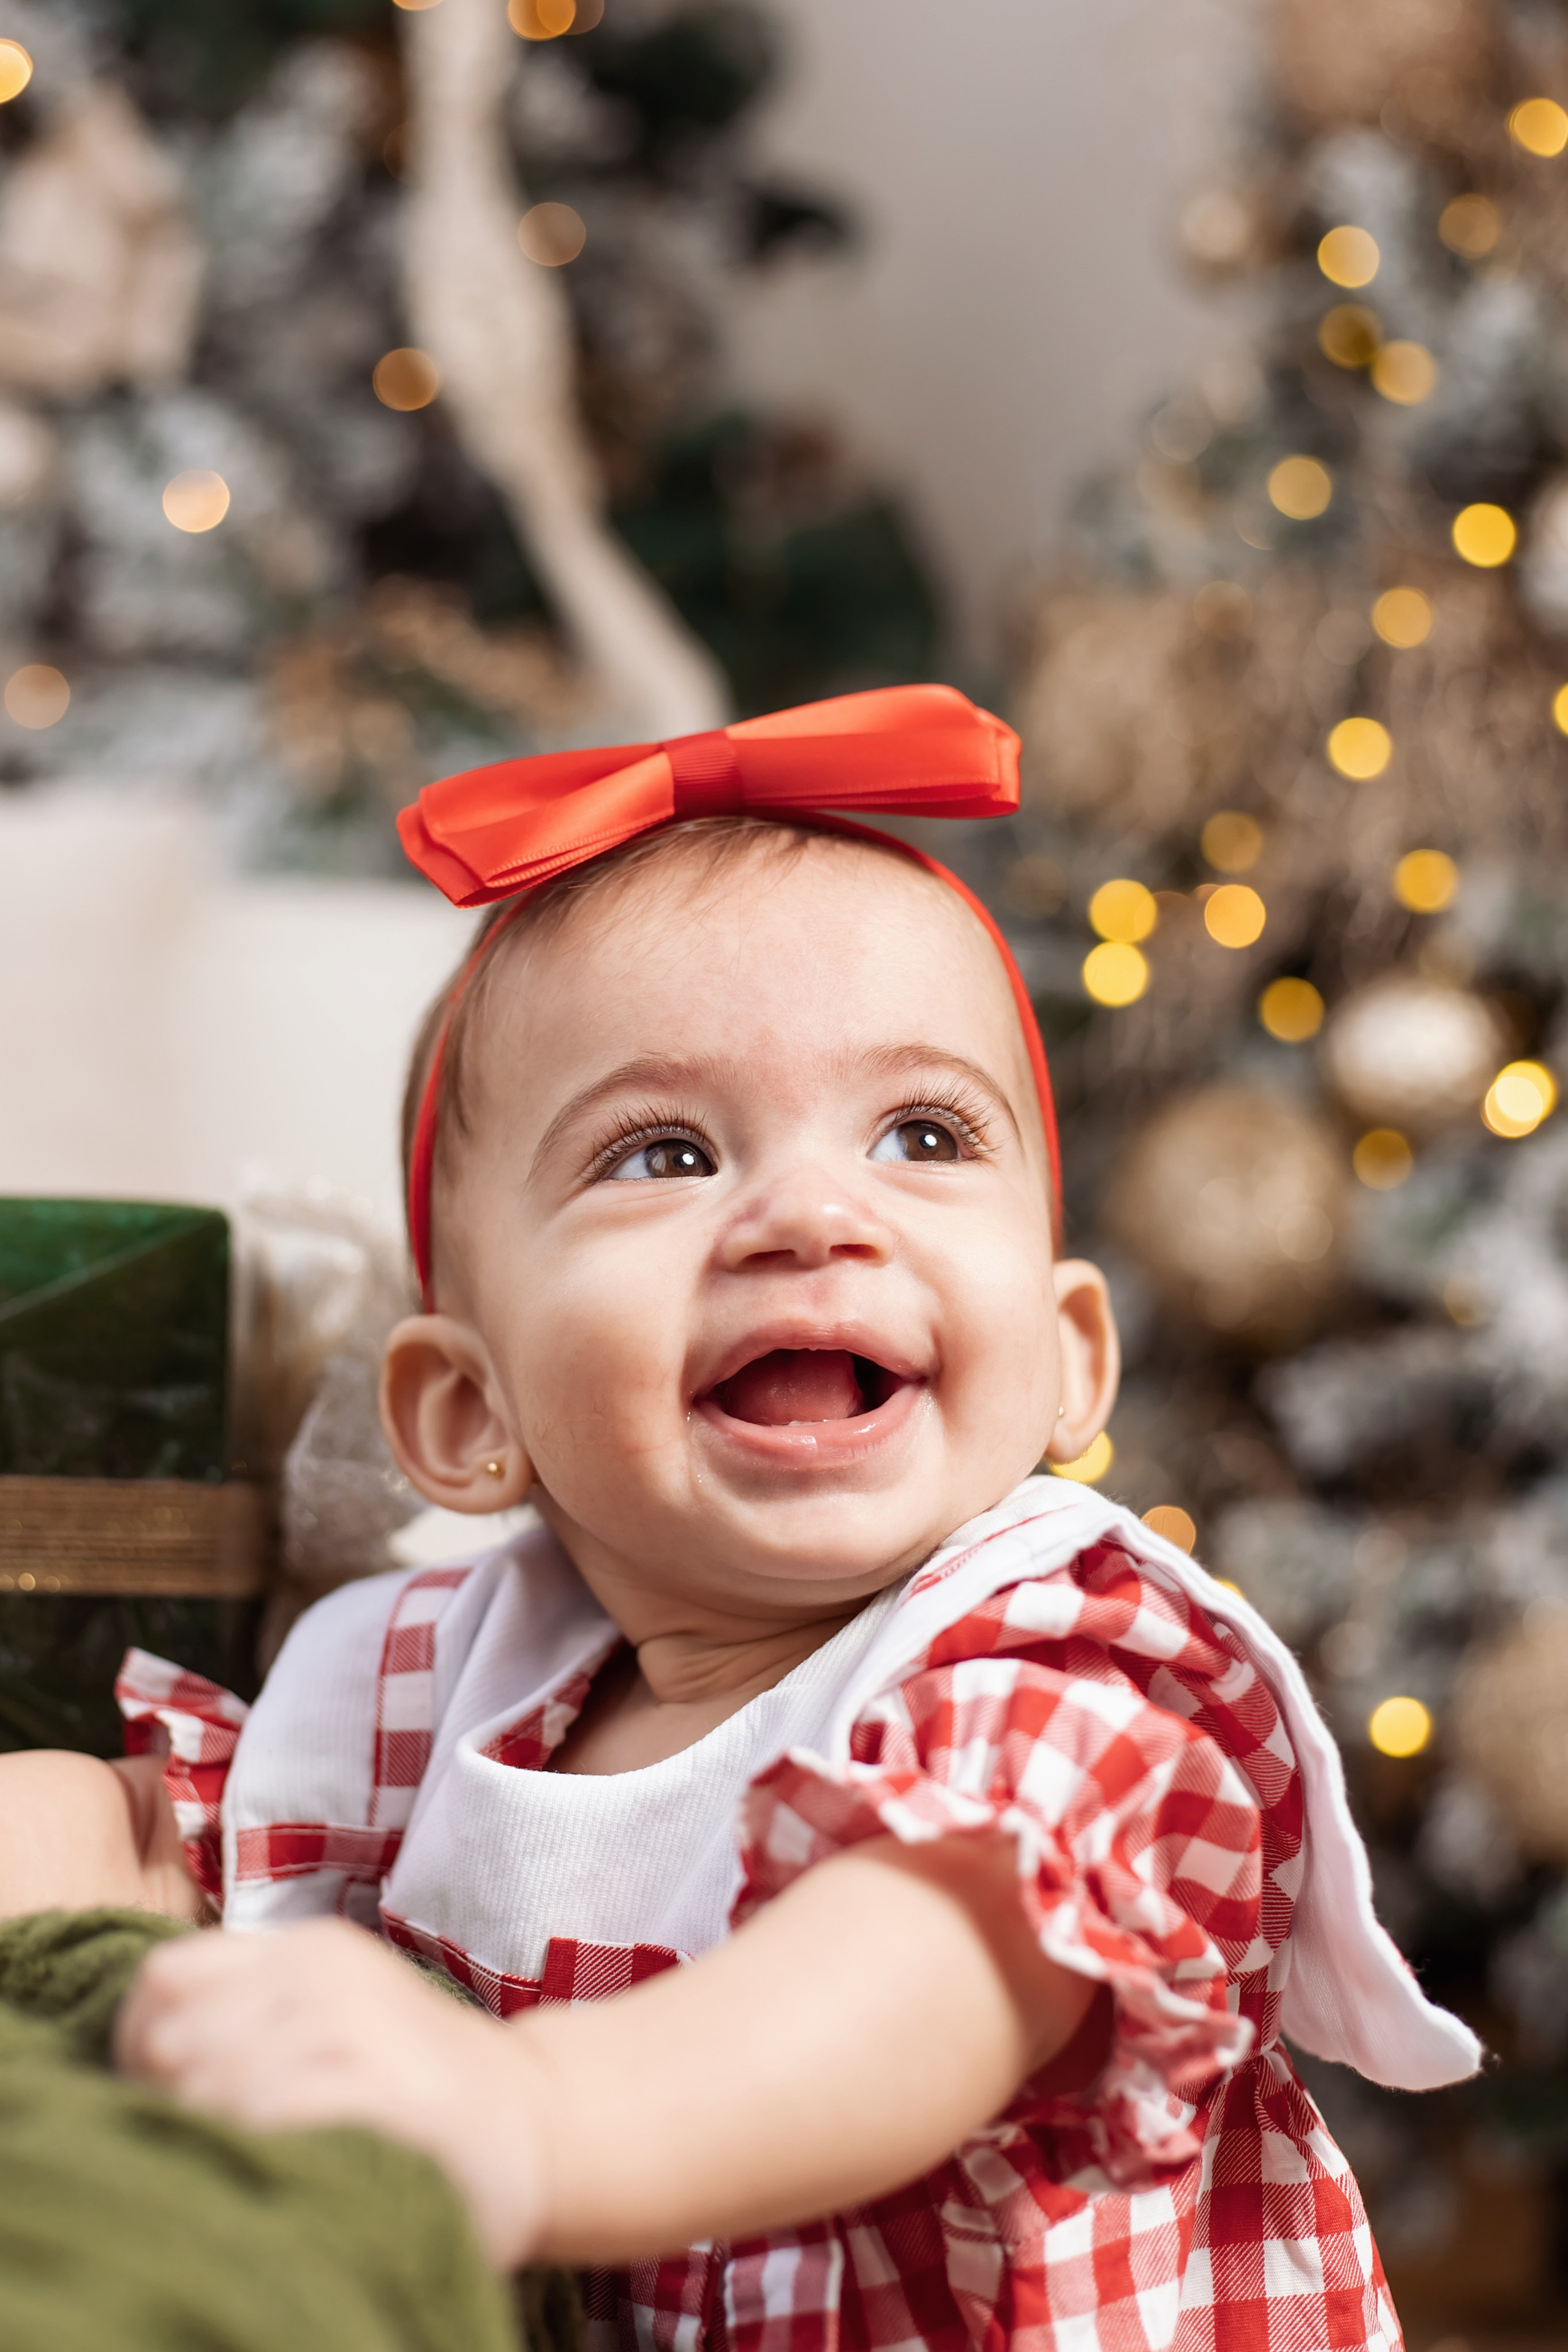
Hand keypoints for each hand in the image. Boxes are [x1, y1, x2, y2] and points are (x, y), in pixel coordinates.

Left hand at [115, 1918, 547, 2268]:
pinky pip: (262, 2119)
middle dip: (167, 2108)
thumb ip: (252, 2015)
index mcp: (305, 1949)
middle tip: (211, 2149)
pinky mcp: (375, 2081)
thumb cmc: (413, 2087)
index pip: (162, 1981)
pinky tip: (292, 2171)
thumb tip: (144, 2063)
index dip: (136, 2049)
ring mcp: (350, 2020)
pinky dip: (258, 2154)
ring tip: (256, 2165)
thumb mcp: (335, 2017)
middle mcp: (321, 1971)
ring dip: (211, 2141)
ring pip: (205, 2087)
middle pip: (170, 2041)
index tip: (159, 2104)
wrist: (536, 2121)